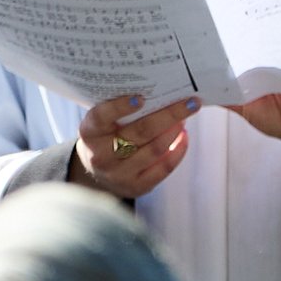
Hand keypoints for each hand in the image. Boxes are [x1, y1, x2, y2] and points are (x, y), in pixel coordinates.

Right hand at [72, 93, 194, 198]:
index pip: (101, 117)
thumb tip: (160, 94)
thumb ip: (121, 110)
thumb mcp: (103, 123)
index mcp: (90, 133)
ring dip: (175, 131)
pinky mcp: (136, 187)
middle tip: (190, 102)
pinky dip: (178, 150)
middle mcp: (101, 155)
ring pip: (155, 149)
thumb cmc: (106, 137)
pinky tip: (184, 137)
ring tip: (185, 118)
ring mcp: (118, 173)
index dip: (120, 107)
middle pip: (140, 132)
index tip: (141, 98)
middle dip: (169, 115)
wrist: (98, 173)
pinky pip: (163, 168)